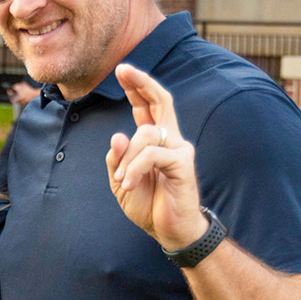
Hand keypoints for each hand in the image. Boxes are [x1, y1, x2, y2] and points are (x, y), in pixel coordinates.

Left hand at [107, 63, 207, 249]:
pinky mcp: (183, 163)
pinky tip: (129, 184)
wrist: (169, 231)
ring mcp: (179, 149)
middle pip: (161, 101)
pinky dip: (135, 168)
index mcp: (155, 141)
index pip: (148, 107)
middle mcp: (170, 139)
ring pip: (145, 135)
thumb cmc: (148, 205)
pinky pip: (153, 154)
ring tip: (124, 181)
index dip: (137, 87)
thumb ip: (117, 160)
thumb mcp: (121, 182)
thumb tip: (117, 135)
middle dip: (141, 83)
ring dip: (127, 158)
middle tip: (123, 68)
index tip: (122, 70)